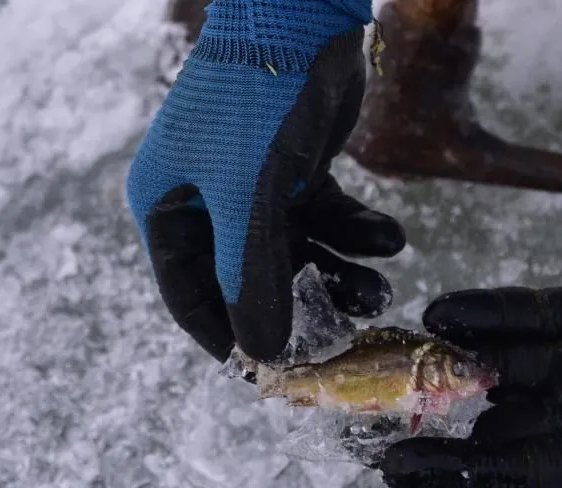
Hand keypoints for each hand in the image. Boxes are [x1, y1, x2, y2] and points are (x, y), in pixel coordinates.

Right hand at [126, 1, 403, 362]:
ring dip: (340, 273)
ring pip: (296, 252)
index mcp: (169, 206)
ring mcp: (252, 184)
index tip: (271, 377)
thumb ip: (253, 278)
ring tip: (382, 290)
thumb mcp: (249, 199)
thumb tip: (260, 355)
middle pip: (252, 278)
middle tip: (344, 337)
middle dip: (301, 306)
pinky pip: (327, 218)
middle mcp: (206, 199)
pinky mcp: (296, 169)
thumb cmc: (256, 101)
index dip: (229, 337)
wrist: (301, 13)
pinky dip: (358, 232)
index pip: (190, 295)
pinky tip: (391, 238)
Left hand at [379, 209, 561, 487]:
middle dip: (436, 424)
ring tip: (393, 355)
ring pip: (503, 369)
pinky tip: (443, 307)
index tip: (399, 472)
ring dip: (450, 363)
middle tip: (365, 420)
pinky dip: (488, 311)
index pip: (524, 480)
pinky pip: (530, 314)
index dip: (463, 477)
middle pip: (497, 428)